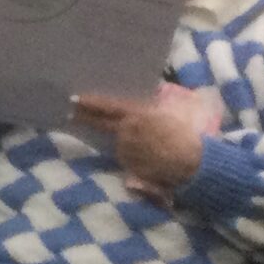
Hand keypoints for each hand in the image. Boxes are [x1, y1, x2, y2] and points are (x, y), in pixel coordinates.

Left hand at [69, 93, 206, 190]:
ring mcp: (125, 149)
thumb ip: (147, 111)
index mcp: (137, 115)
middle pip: (101, 123)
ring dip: (123, 142)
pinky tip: (149, 157)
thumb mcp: (167, 115)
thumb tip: (131, 108)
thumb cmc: (184, 135)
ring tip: (148, 146)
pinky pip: (126, 157)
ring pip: (118, 142)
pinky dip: (132, 156)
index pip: (108, 107)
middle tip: (71, 113)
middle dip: (84, 117)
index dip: (90, 103)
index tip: (74, 99)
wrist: (192, 162)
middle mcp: (126, 131)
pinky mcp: (128, 164)